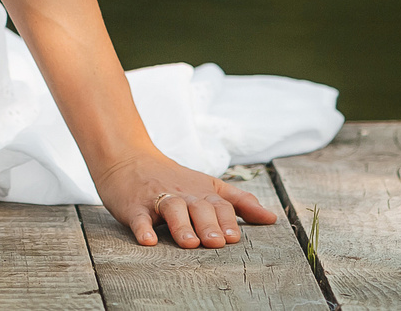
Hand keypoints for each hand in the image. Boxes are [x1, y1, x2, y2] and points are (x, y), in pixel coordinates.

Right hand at [92, 153, 276, 248]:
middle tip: (217, 243)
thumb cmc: (173, 179)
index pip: (219, 205)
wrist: (128, 158)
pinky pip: (138, 217)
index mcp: (202, 192)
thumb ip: (240, 202)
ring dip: (181, 226)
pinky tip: (147, 240)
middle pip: (198, 207)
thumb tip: (271, 218)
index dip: (227, 220)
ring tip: (189, 243)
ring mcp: (157, 198)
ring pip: (171, 210)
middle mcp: (182, 194)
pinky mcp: (134, 205)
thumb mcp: (208, 186)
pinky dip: (142, 228)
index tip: (234, 237)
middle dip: (209, 225)